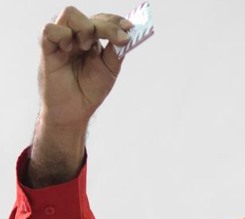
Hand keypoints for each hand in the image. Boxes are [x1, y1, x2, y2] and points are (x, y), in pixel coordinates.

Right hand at [28, 7, 131, 186]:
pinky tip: (69, 49)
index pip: (103, 20)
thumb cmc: (90, 90)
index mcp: (92, 38)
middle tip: (119, 39)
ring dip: (85, 28)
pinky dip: (62, 35)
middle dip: (107, 26)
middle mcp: (76, 36)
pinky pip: (50, 29)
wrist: (75, 111)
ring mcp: (62, 40)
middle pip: (90, 16)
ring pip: (70, 14)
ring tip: (88, 47)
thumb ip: (116, 51)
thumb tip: (126, 34)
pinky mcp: (47, 48)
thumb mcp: (110, 69)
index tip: (130, 28)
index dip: (116, 21)